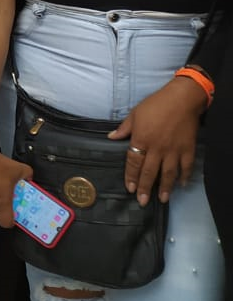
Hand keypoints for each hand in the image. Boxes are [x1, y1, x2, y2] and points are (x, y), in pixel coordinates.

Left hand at [109, 77, 205, 204]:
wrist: (182, 99)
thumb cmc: (155, 104)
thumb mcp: (135, 114)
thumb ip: (124, 128)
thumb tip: (111, 137)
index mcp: (141, 139)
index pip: (134, 162)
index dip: (131, 176)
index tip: (129, 188)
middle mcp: (157, 148)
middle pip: (149, 172)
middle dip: (145, 188)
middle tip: (142, 201)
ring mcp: (174, 150)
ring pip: (168, 173)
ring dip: (164, 187)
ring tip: (162, 199)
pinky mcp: (188, 149)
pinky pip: (186, 166)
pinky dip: (184, 176)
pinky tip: (181, 185)